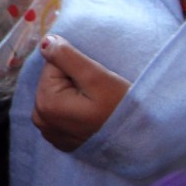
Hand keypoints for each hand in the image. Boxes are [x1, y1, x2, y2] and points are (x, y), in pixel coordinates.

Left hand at [31, 34, 130, 151]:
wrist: (143, 143)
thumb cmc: (123, 110)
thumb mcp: (98, 78)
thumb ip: (67, 57)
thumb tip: (45, 42)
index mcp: (45, 103)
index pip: (54, 66)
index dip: (78, 68)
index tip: (95, 84)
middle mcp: (41, 120)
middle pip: (54, 81)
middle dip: (75, 81)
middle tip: (99, 96)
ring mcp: (50, 132)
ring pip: (59, 95)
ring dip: (76, 95)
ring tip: (98, 107)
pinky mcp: (60, 139)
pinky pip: (63, 112)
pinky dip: (76, 110)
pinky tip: (93, 117)